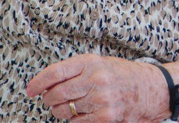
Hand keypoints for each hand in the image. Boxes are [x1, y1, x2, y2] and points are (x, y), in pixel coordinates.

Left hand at [26, 54, 163, 121]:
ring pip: (65, 110)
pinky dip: (75, 120)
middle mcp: (96, 79)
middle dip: (48, 99)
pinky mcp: (105, 117)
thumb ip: (75, 71)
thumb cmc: (120, 75)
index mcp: (91, 62)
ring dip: (61, 111)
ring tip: (70, 105)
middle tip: (49, 100)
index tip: (30, 89)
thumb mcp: (98, 64)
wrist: (148, 88)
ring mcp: (101, 99)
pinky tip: (83, 113)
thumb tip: (47, 84)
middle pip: (57, 93)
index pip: (56, 72)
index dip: (38, 82)